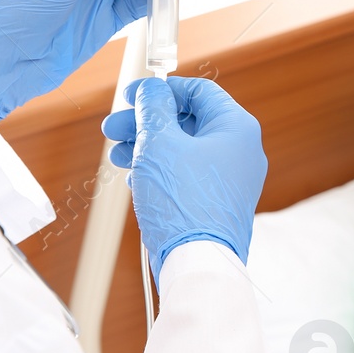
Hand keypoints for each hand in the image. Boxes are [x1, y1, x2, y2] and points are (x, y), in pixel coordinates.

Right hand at [101, 76, 265, 279]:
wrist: (198, 262)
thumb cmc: (183, 200)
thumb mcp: (159, 143)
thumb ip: (153, 109)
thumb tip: (151, 90)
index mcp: (237, 128)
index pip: (199, 92)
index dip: (160, 90)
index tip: (129, 96)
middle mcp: (241, 151)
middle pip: (188, 121)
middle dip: (146, 123)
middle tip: (112, 129)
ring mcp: (232, 180)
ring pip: (184, 150)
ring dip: (148, 147)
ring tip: (118, 155)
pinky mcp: (219, 203)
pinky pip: (188, 175)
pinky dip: (161, 171)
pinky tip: (135, 179)